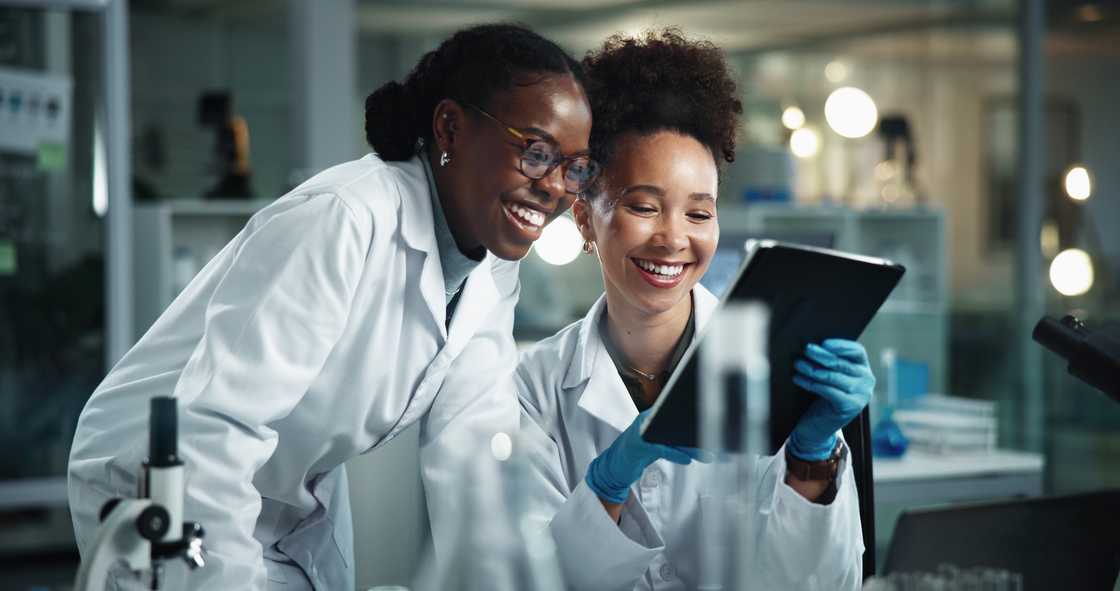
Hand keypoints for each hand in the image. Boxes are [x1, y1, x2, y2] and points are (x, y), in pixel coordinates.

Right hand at [585, 410, 705, 503]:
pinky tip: (688, 459)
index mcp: (653, 415)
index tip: (715, 421)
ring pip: (671, 436)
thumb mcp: (658, 444)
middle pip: (676, 422)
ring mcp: (641, 432)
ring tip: (707, 454)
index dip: (696, 416)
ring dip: (691, 446)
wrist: (614, 467)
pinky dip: (675, 453)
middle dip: (698, 430)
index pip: (677, 412)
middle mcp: (647, 419)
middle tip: (716, 436)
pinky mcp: (638, 447)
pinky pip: (660, 448)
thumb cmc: (638, 454)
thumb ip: (675, 440)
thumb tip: (702, 440)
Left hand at [788, 339, 874, 460]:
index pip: (857, 351)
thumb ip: (829, 363)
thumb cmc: (822, 397)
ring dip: (812, 369)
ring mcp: (861, 396)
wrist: (819, 427)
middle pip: (842, 363)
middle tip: (806, 349)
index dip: (841, 345)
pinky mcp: (849, 407)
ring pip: (833, 376)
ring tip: (798, 364)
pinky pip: (827, 390)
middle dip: (822, 355)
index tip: (823, 342)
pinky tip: (798, 378)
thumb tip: (813, 345)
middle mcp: (867, 382)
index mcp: (864, 370)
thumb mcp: (831, 378)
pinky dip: (810, 383)